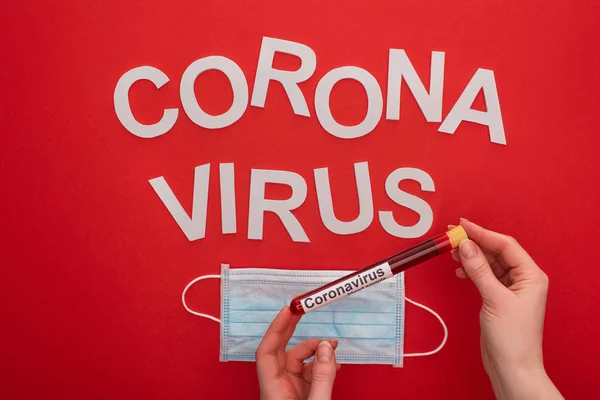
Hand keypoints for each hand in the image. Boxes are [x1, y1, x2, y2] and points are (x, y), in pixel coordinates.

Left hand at [256, 306, 339, 399]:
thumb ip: (322, 377)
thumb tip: (326, 348)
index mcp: (272, 389)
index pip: (266, 351)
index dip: (276, 328)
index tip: (288, 310)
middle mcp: (278, 386)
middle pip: (281, 350)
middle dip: (291, 329)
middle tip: (301, 310)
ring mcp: (290, 390)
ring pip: (300, 361)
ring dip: (317, 351)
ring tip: (334, 346)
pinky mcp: (302, 394)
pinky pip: (310, 372)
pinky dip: (323, 365)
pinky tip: (334, 364)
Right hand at [452, 219, 562, 399]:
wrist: (512, 368)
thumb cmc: (512, 337)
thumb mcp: (494, 298)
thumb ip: (479, 270)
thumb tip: (466, 245)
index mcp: (530, 275)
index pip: (505, 245)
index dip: (482, 233)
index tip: (461, 225)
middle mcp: (523, 279)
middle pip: (496, 252)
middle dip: (474, 243)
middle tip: (452, 236)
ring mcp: (511, 289)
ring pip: (489, 263)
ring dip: (471, 256)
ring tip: (453, 253)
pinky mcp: (499, 298)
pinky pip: (485, 276)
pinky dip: (472, 271)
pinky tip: (460, 270)